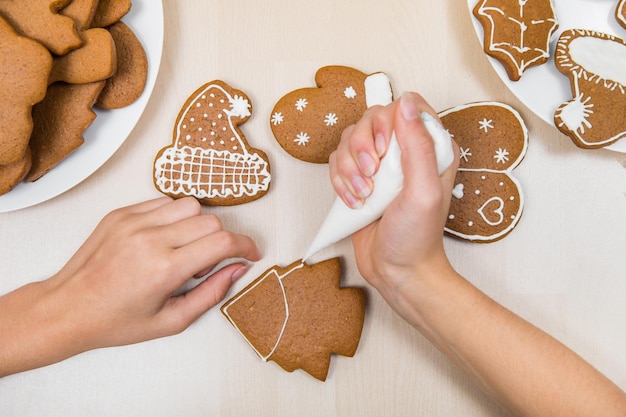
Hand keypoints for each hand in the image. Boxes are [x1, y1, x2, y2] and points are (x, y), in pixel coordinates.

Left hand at [0, 197, 260, 375]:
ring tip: (182, 250)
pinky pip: (163, 202)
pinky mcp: (121, 213)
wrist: (68, 308)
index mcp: (164, 268)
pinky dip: (174, 218)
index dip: (245, 245)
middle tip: (203, 265)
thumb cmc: (116, 321)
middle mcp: (150, 238)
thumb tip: (238, 270)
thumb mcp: (171, 321)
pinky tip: (163, 239)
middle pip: (211, 220)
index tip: (250, 253)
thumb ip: (211, 293)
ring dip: (197, 226)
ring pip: (190, 205)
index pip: (222, 242)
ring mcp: (133, 222)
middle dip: (220, 241)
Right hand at [329, 92, 458, 309]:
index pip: (407, 106)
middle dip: (362, 147)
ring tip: (363, 194)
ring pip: (351, 139)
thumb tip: (406, 104)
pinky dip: (340, 181)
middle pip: (372, 118)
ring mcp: (382, 164)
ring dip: (349, 167)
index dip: (388, 121)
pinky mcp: (360, 178)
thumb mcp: (424, 192)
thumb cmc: (417, 237)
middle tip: (371, 176)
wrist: (396, 269)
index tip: (384, 150)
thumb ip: (419, 146)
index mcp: (433, 147)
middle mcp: (407, 150)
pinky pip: (338, 161)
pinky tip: (354, 201)